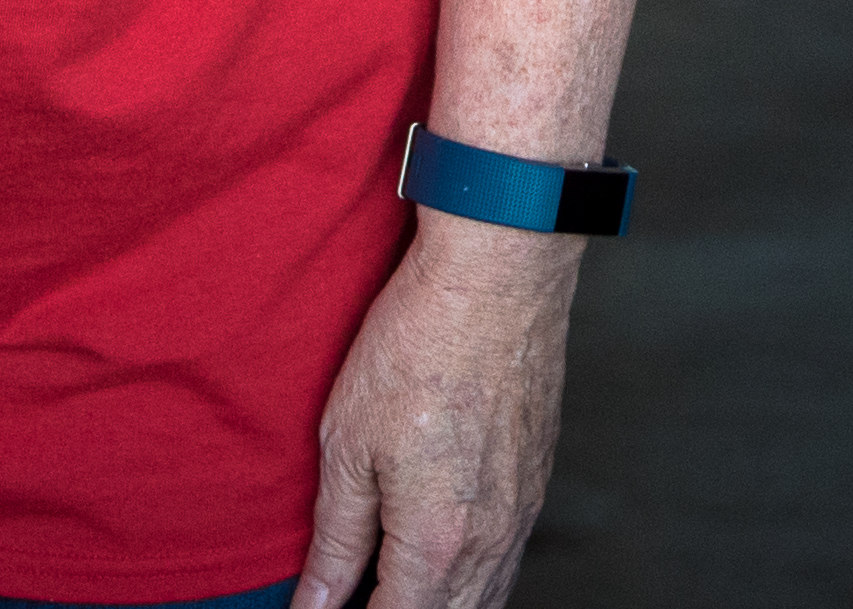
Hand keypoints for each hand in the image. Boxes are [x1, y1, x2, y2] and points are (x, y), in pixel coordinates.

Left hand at [290, 225, 577, 608]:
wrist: (497, 276)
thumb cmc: (417, 347)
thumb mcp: (347, 444)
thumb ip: (335, 538)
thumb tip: (315, 605)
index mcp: (436, 543)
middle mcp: (490, 541)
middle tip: (355, 598)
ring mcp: (523, 513)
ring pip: (487, 599)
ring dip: (441, 605)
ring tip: (393, 587)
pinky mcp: (537, 481)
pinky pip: (507, 560)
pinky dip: (474, 579)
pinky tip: (442, 556)